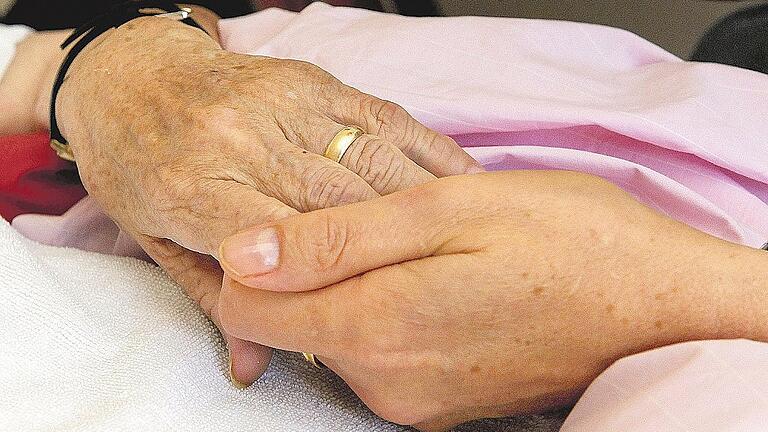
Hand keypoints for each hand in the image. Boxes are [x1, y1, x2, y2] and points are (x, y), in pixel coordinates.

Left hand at [51, 17, 481, 385]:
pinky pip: (388, 121)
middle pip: (334, 210)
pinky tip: (460, 188)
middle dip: (386, 258)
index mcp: (193, 186)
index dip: (325, 293)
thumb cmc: (141, 162)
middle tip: (429, 297)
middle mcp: (245, 139)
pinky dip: (430, 155)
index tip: (366, 322)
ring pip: (371, 164)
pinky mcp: (321, 81)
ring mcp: (287, 103)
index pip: (275, 253)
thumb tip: (251, 364)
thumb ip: (212, 299)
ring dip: (421, 212)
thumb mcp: (155, 238)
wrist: (134, 75)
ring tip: (458, 253)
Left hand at [217, 170, 767, 429]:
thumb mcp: (447, 211)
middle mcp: (385, 381)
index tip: (280, 224)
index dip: (247, 261)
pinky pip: (379, 359)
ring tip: (419, 250)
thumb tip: (243, 255)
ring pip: (334, 340)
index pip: (244, 310)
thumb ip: (335, 240)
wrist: (655, 305)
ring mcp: (414, 402)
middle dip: (307, 273)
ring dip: (354, 291)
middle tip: (374, 224)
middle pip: (290, 326)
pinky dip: (387, 316)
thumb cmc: (565, 241)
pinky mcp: (439, 406)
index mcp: (376, 325)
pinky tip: (440, 284)